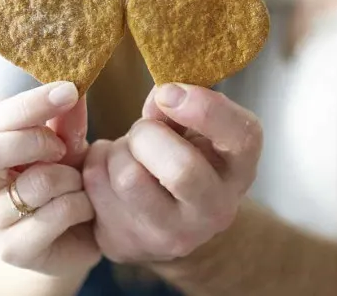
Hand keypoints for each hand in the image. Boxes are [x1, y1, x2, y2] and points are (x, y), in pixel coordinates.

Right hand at [0, 82, 100, 275]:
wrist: (77, 239)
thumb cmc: (65, 186)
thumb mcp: (67, 148)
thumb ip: (66, 121)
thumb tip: (73, 86)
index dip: (31, 103)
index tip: (69, 91)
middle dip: (34, 141)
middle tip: (63, 149)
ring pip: (35, 184)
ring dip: (70, 179)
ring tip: (78, 185)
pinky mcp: (12, 250)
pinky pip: (55, 214)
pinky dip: (80, 205)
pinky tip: (84, 209)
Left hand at [82, 84, 262, 262]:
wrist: (165, 220)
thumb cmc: (183, 157)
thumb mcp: (193, 130)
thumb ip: (180, 108)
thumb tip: (161, 97)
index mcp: (239, 169)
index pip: (241, 137)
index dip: (204, 108)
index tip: (168, 92)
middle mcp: (215, 211)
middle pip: (181, 169)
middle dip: (148, 134)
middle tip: (143, 131)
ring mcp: (172, 236)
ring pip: (129, 177)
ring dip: (117, 150)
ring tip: (126, 152)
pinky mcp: (127, 244)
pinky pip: (96, 188)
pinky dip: (95, 165)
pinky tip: (109, 171)